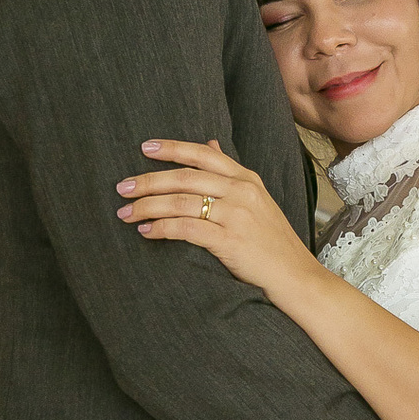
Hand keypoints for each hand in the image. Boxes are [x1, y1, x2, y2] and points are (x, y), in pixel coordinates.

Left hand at [116, 139, 321, 303]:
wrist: (296, 277)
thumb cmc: (272, 242)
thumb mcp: (257, 199)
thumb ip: (230, 173)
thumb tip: (210, 142)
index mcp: (247, 179)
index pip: (203, 154)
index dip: (172, 148)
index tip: (144, 148)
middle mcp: (242, 191)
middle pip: (185, 177)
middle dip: (148, 181)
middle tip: (122, 188)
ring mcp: (237, 215)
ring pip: (181, 202)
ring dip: (148, 207)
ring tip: (126, 214)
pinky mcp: (230, 240)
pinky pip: (186, 228)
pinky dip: (162, 228)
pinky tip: (147, 232)